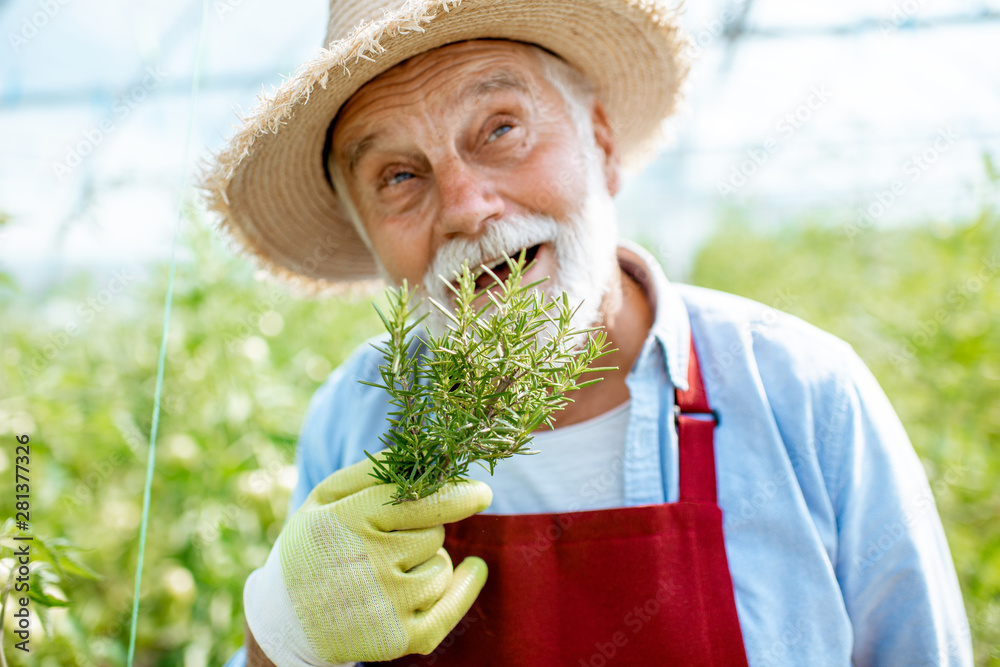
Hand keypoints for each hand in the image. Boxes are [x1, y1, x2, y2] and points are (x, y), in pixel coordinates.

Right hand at [243, 456, 491, 665]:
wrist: (286, 619)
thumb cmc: (314, 544)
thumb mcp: (325, 498)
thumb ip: (372, 472)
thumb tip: (426, 458)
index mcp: (348, 521)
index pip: (417, 500)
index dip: (454, 494)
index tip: (481, 492)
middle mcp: (368, 563)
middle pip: (432, 533)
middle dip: (420, 532)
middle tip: (386, 542)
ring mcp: (386, 604)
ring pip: (442, 566)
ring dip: (428, 562)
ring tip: (389, 570)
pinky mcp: (400, 638)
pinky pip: (451, 605)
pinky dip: (464, 586)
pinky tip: (474, 570)